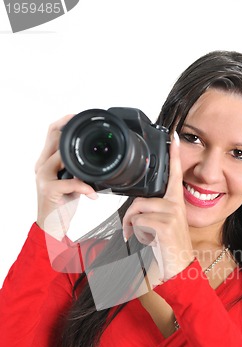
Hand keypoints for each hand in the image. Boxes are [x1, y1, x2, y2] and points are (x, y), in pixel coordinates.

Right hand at [35, 115, 97, 238]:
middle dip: (70, 134)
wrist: (51, 227)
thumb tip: (92, 164)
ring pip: (61, 158)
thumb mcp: (71, 184)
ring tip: (92, 175)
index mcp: (46, 163)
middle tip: (89, 135)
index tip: (75, 117)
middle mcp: (41, 166)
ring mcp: (43, 177)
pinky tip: (92, 194)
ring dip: (80, 165)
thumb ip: (76, 171)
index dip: (62, 122)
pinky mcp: (49, 190)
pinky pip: (70, 182)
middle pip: (53, 139)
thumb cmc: (61, 205)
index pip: (50, 134)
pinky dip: (85, 188)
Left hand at [122, 132, 193, 280]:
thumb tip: (135, 207)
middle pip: (140, 199)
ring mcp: (172, 214)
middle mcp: (176, 204)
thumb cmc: (168, 246)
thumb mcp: (161, 225)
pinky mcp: (166, 224)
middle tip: (130, 231)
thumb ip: (153, 211)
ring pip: (137, 210)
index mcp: (175, 202)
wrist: (179, 266)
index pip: (175, 174)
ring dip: (130, 226)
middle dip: (130, 216)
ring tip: (137, 237)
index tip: (173, 136)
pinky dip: (135, 233)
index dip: (174, 154)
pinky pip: (139, 221)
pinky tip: (145, 241)